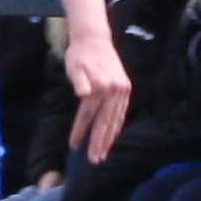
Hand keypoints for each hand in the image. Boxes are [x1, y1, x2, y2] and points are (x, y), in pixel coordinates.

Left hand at [62, 24, 128, 162]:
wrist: (95, 39)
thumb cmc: (79, 54)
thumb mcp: (74, 66)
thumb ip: (79, 81)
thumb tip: (83, 94)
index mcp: (101, 86)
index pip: (88, 115)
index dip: (80, 131)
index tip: (74, 146)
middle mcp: (114, 90)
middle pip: (104, 121)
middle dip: (98, 142)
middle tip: (94, 160)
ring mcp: (122, 90)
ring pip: (115, 119)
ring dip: (109, 138)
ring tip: (103, 154)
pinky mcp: (126, 89)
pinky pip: (121, 112)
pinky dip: (117, 126)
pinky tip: (112, 136)